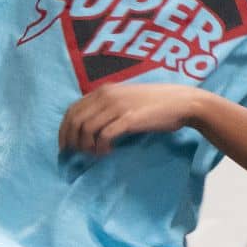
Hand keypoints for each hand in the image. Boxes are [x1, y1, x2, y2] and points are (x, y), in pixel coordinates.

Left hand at [58, 83, 203, 155]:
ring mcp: (117, 107)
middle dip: (71, 141)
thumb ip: (108, 107)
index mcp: (103, 91)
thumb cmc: (156, 103)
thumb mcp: (126, 99)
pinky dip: (101, 148)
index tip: (65, 146)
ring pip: (86, 129)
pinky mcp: (129, 119)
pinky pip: (104, 136)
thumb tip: (90, 127)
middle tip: (75, 155)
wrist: (182, 102)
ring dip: (86, 146)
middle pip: (75, 121)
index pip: (72, 110)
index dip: (64, 130)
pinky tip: (107, 153)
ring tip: (95, 154)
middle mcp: (107, 96)